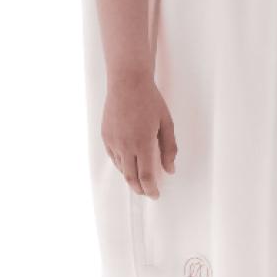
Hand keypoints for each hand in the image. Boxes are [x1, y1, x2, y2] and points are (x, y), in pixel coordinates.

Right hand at [101, 74, 177, 198]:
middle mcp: (125, 145)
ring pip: (121, 168)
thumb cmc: (150, 100)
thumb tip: (170, 169)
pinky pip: (113, 157)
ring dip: (130, 177)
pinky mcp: (105, 136)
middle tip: (148, 192)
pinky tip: (129, 164)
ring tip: (140, 180)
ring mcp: (113, 141)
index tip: (156, 194)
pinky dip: (122, 164)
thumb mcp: (166, 123)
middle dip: (140, 189)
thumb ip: (169, 148)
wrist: (127, 82)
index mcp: (142, 143)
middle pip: (131, 177)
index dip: (151, 189)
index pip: (146, 176)